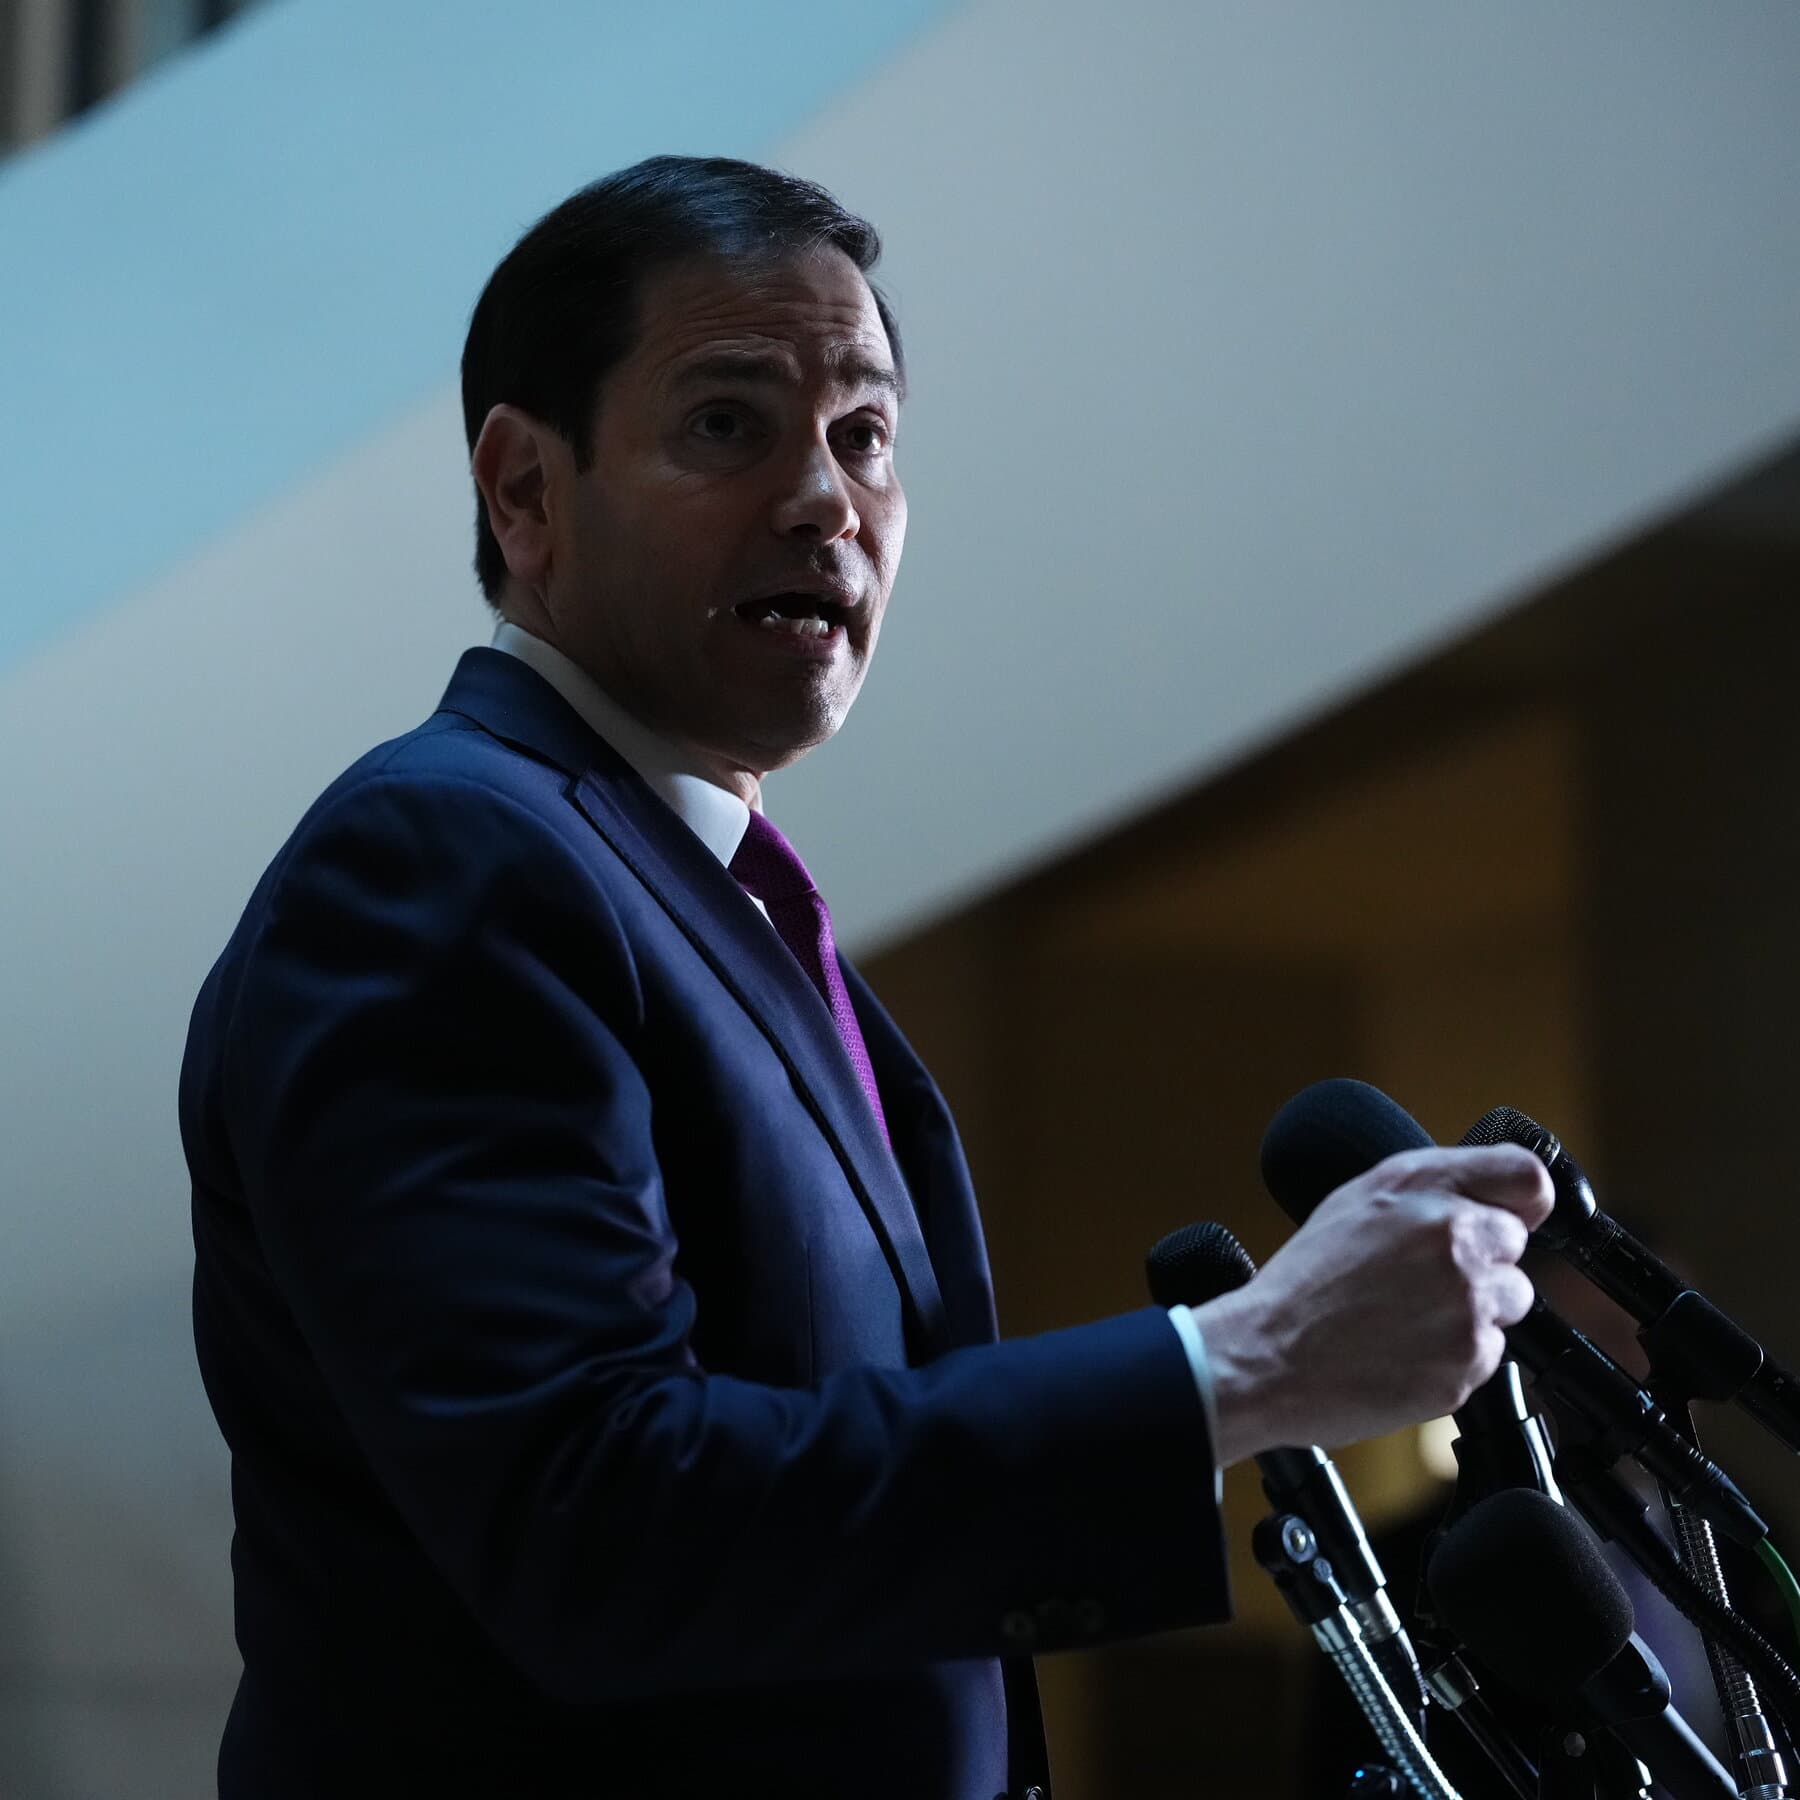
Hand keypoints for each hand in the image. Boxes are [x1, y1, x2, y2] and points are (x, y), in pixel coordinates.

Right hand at [1195, 1146, 1553, 1463]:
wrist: (1268, 1356)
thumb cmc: (1304, 1282)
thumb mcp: (1356, 1201)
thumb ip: (1431, 1190)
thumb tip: (1490, 1199)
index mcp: (1423, 1188)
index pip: (1527, 1177)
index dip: (1521, 1201)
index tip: (1507, 1219)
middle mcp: (1454, 1237)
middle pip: (1516, 1248)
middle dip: (1483, 1263)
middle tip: (1422, 1281)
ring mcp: (1467, 1302)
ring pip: (1510, 1303)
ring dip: (1473, 1311)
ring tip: (1408, 1317)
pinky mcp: (1470, 1361)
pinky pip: (1490, 1353)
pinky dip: (1456, 1355)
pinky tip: (1405, 1349)